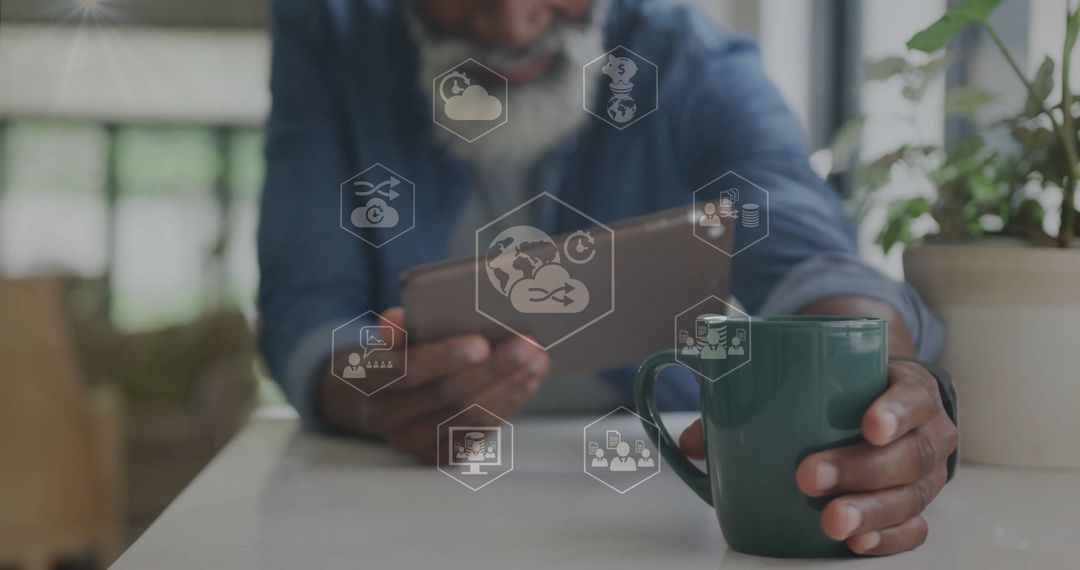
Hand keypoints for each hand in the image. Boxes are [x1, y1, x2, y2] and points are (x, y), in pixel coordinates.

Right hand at [318, 307, 549, 462]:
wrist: (369, 402)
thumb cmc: (388, 360)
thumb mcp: (383, 340)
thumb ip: (395, 328)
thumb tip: (400, 318)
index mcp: (368, 382)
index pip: (406, 372)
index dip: (444, 358)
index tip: (482, 342)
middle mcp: (388, 420)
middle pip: (448, 397)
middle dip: (495, 370)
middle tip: (528, 346)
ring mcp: (414, 443)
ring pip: (469, 419)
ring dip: (510, 388)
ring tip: (537, 361)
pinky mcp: (438, 456)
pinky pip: (479, 433)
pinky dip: (508, 405)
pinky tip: (527, 382)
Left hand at [678, 360, 956, 555]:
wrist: (888, 410)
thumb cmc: (845, 394)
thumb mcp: (816, 379)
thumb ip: (754, 398)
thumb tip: (691, 441)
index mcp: (906, 388)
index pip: (913, 395)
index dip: (896, 410)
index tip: (868, 425)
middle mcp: (927, 433)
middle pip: (909, 454)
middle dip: (860, 469)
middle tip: (809, 477)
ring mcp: (926, 476)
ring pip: (910, 497)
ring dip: (869, 511)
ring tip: (832, 521)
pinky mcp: (917, 509)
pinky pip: (912, 529)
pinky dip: (887, 538)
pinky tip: (857, 543)